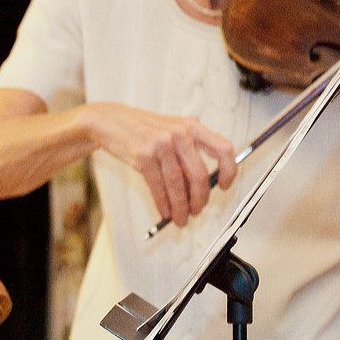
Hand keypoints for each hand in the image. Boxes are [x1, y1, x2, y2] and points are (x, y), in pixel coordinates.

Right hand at [82, 102, 236, 226]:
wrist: (110, 121)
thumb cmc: (143, 128)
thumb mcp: (172, 129)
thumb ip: (190, 149)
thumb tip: (204, 184)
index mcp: (192, 126)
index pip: (223, 148)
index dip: (229, 171)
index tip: (224, 186)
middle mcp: (179, 133)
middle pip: (199, 174)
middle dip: (200, 199)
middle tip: (197, 210)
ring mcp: (160, 144)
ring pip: (177, 185)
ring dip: (181, 207)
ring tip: (180, 218)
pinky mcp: (143, 155)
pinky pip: (158, 187)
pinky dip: (163, 203)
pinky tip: (165, 211)